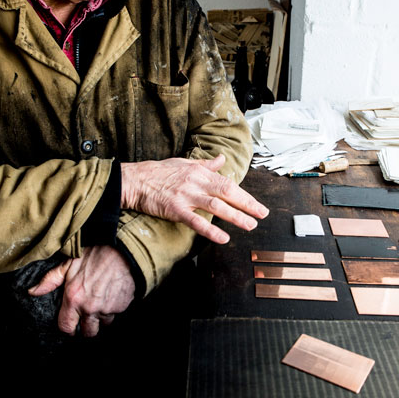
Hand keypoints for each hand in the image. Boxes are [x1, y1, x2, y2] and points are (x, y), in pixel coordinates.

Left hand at [28, 245, 134, 336]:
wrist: (123, 252)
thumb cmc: (96, 255)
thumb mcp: (69, 264)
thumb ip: (50, 280)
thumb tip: (32, 291)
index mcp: (74, 299)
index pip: (66, 327)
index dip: (68, 329)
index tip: (71, 326)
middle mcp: (89, 308)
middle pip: (88, 332)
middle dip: (87, 327)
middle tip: (87, 318)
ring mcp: (107, 308)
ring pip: (103, 324)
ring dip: (101, 318)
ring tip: (100, 304)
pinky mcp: (121, 306)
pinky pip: (116, 314)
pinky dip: (113, 309)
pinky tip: (111, 296)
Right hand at [120, 153, 268, 243]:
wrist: (136, 180)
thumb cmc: (159, 172)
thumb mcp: (185, 163)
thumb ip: (206, 165)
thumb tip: (222, 159)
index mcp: (200, 172)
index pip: (228, 183)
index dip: (245, 195)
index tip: (258, 206)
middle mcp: (196, 183)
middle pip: (228, 192)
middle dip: (247, 204)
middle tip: (262, 215)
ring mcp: (187, 196)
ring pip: (217, 206)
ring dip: (235, 216)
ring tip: (250, 225)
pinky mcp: (176, 210)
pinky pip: (196, 221)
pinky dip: (211, 230)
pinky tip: (223, 238)